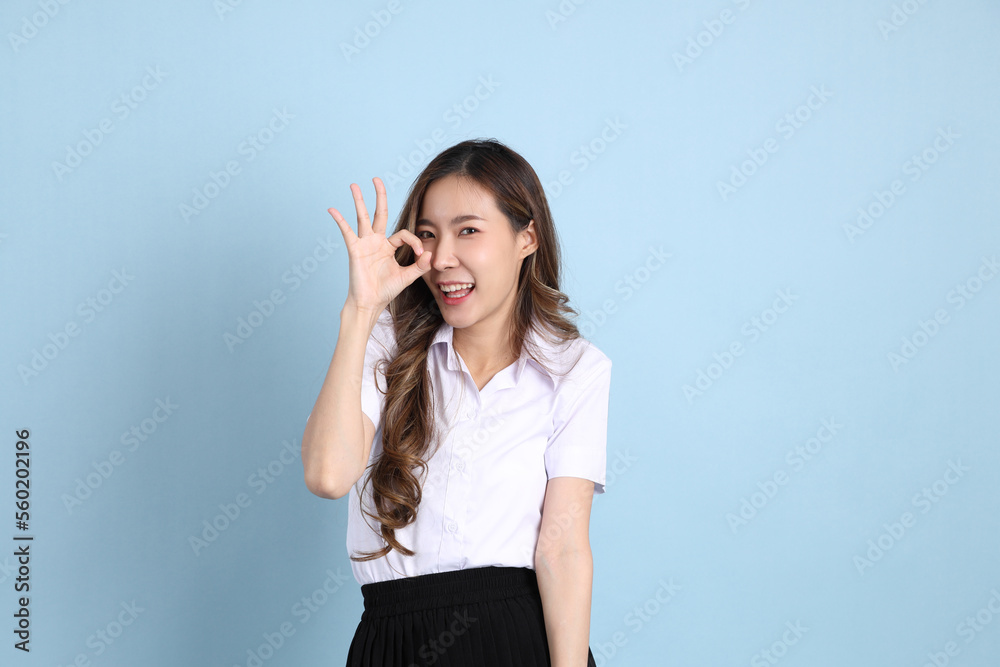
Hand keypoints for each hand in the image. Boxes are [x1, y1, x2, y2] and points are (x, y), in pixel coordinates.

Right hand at [328, 177, 431, 311]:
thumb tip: (430, 253)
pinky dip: (340, 220)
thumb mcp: (407, 277)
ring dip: (359, 201)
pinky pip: (347, 232)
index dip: (415, 241)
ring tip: (354, 185)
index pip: (403, 234)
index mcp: (389, 247)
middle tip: (376, 179)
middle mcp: (376, 242)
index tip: (421, 254)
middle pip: (379, 214)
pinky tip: (333, 210)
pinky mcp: (355, 250)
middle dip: (379, 196)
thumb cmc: (386, 291)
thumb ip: (420, 265)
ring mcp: (364, 244)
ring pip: (362, 217)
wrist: (371, 303)